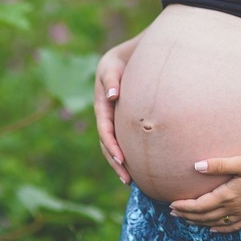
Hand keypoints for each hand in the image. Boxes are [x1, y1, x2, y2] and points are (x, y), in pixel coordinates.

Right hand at [94, 48, 129, 183]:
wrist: (125, 59)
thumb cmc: (118, 62)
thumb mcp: (111, 67)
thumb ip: (111, 80)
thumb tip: (113, 96)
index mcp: (102, 106)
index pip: (105, 131)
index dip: (112, 146)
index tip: (121, 160)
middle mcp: (106, 117)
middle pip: (108, 145)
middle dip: (116, 163)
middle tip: (127, 179)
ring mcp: (114, 121)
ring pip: (114, 147)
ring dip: (120, 164)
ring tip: (131, 181)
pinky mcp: (123, 122)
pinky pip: (124, 141)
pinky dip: (129, 154)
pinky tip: (138, 168)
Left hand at [169, 153, 240, 232]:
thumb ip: (219, 165)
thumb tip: (196, 166)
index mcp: (229, 195)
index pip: (201, 205)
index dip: (185, 207)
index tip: (172, 204)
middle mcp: (235, 208)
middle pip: (206, 217)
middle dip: (188, 216)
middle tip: (173, 213)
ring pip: (217, 223)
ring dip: (200, 223)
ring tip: (188, 220)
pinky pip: (233, 227)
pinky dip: (221, 229)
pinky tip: (215, 229)